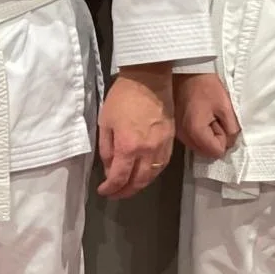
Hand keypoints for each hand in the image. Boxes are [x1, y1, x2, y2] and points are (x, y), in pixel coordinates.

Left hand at [96, 64, 175, 198]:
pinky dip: (152, 174)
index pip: (119, 177)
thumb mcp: (105, 122)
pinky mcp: (171, 141)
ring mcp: (161, 147)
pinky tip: (145, 173)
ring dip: (139, 185)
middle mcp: (146, 151)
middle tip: (115, 194)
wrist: (148, 79)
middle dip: (125, 192)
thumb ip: (107, 149)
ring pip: (151, 176)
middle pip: (138, 182)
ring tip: (129, 187)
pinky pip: (162, 165)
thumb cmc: (122, 97)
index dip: (110, 189)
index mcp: (128, 146)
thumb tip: (109, 169)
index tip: (104, 191)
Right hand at [174, 72, 240, 159]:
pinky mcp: (176, 128)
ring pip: (199, 146)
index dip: (224, 137)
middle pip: (207, 152)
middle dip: (214, 138)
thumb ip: (232, 129)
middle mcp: (184, 137)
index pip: (216, 151)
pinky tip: (199, 115)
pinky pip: (192, 139)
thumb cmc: (207, 86)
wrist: (186, 70)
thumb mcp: (225, 106)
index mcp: (195, 132)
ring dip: (207, 135)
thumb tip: (230, 143)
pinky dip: (199, 132)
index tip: (220, 120)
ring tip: (206, 114)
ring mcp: (178, 133)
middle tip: (213, 117)